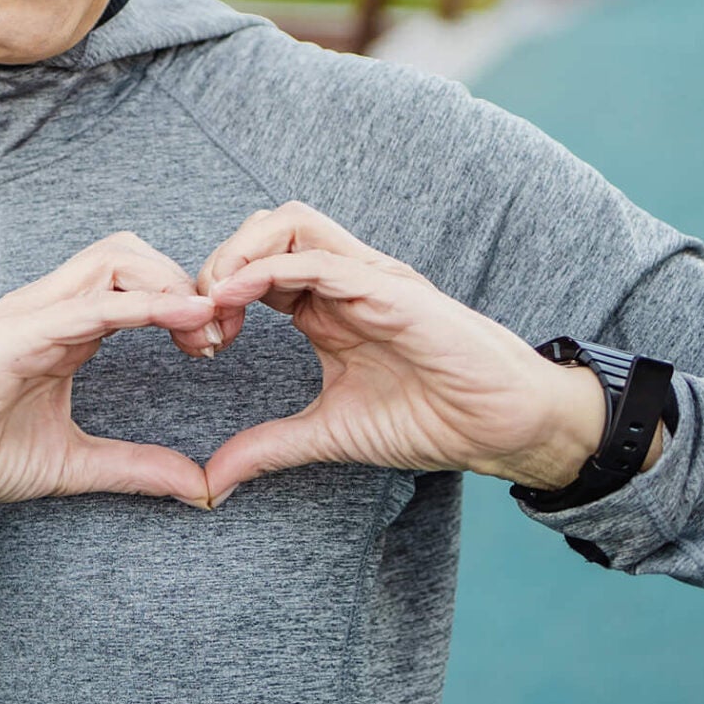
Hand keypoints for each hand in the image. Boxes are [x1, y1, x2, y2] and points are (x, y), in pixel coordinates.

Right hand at [0, 233, 222, 507]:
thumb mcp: (75, 465)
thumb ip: (135, 469)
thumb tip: (196, 486)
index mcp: (65, 328)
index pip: (134, 281)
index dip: (182, 302)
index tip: (214, 346)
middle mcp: (52, 308)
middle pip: (130, 251)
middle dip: (181, 281)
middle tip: (214, 335)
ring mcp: (34, 313)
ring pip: (114, 259)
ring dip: (167, 284)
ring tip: (200, 326)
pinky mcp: (20, 332)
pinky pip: (89, 303)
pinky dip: (140, 304)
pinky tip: (178, 317)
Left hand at [193, 203, 611, 501]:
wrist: (503, 429)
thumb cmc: (431, 420)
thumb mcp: (330, 434)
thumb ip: (270, 447)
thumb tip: (214, 480)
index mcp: (325, 306)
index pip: (254, 267)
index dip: (215, 295)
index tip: (201, 346)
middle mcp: (343, 280)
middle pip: (263, 229)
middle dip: (217, 264)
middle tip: (200, 322)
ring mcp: (367, 277)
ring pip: (287, 222)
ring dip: (239, 253)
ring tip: (215, 303)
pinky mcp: (390, 288)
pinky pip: (318, 259)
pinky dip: (267, 270)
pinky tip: (235, 300)